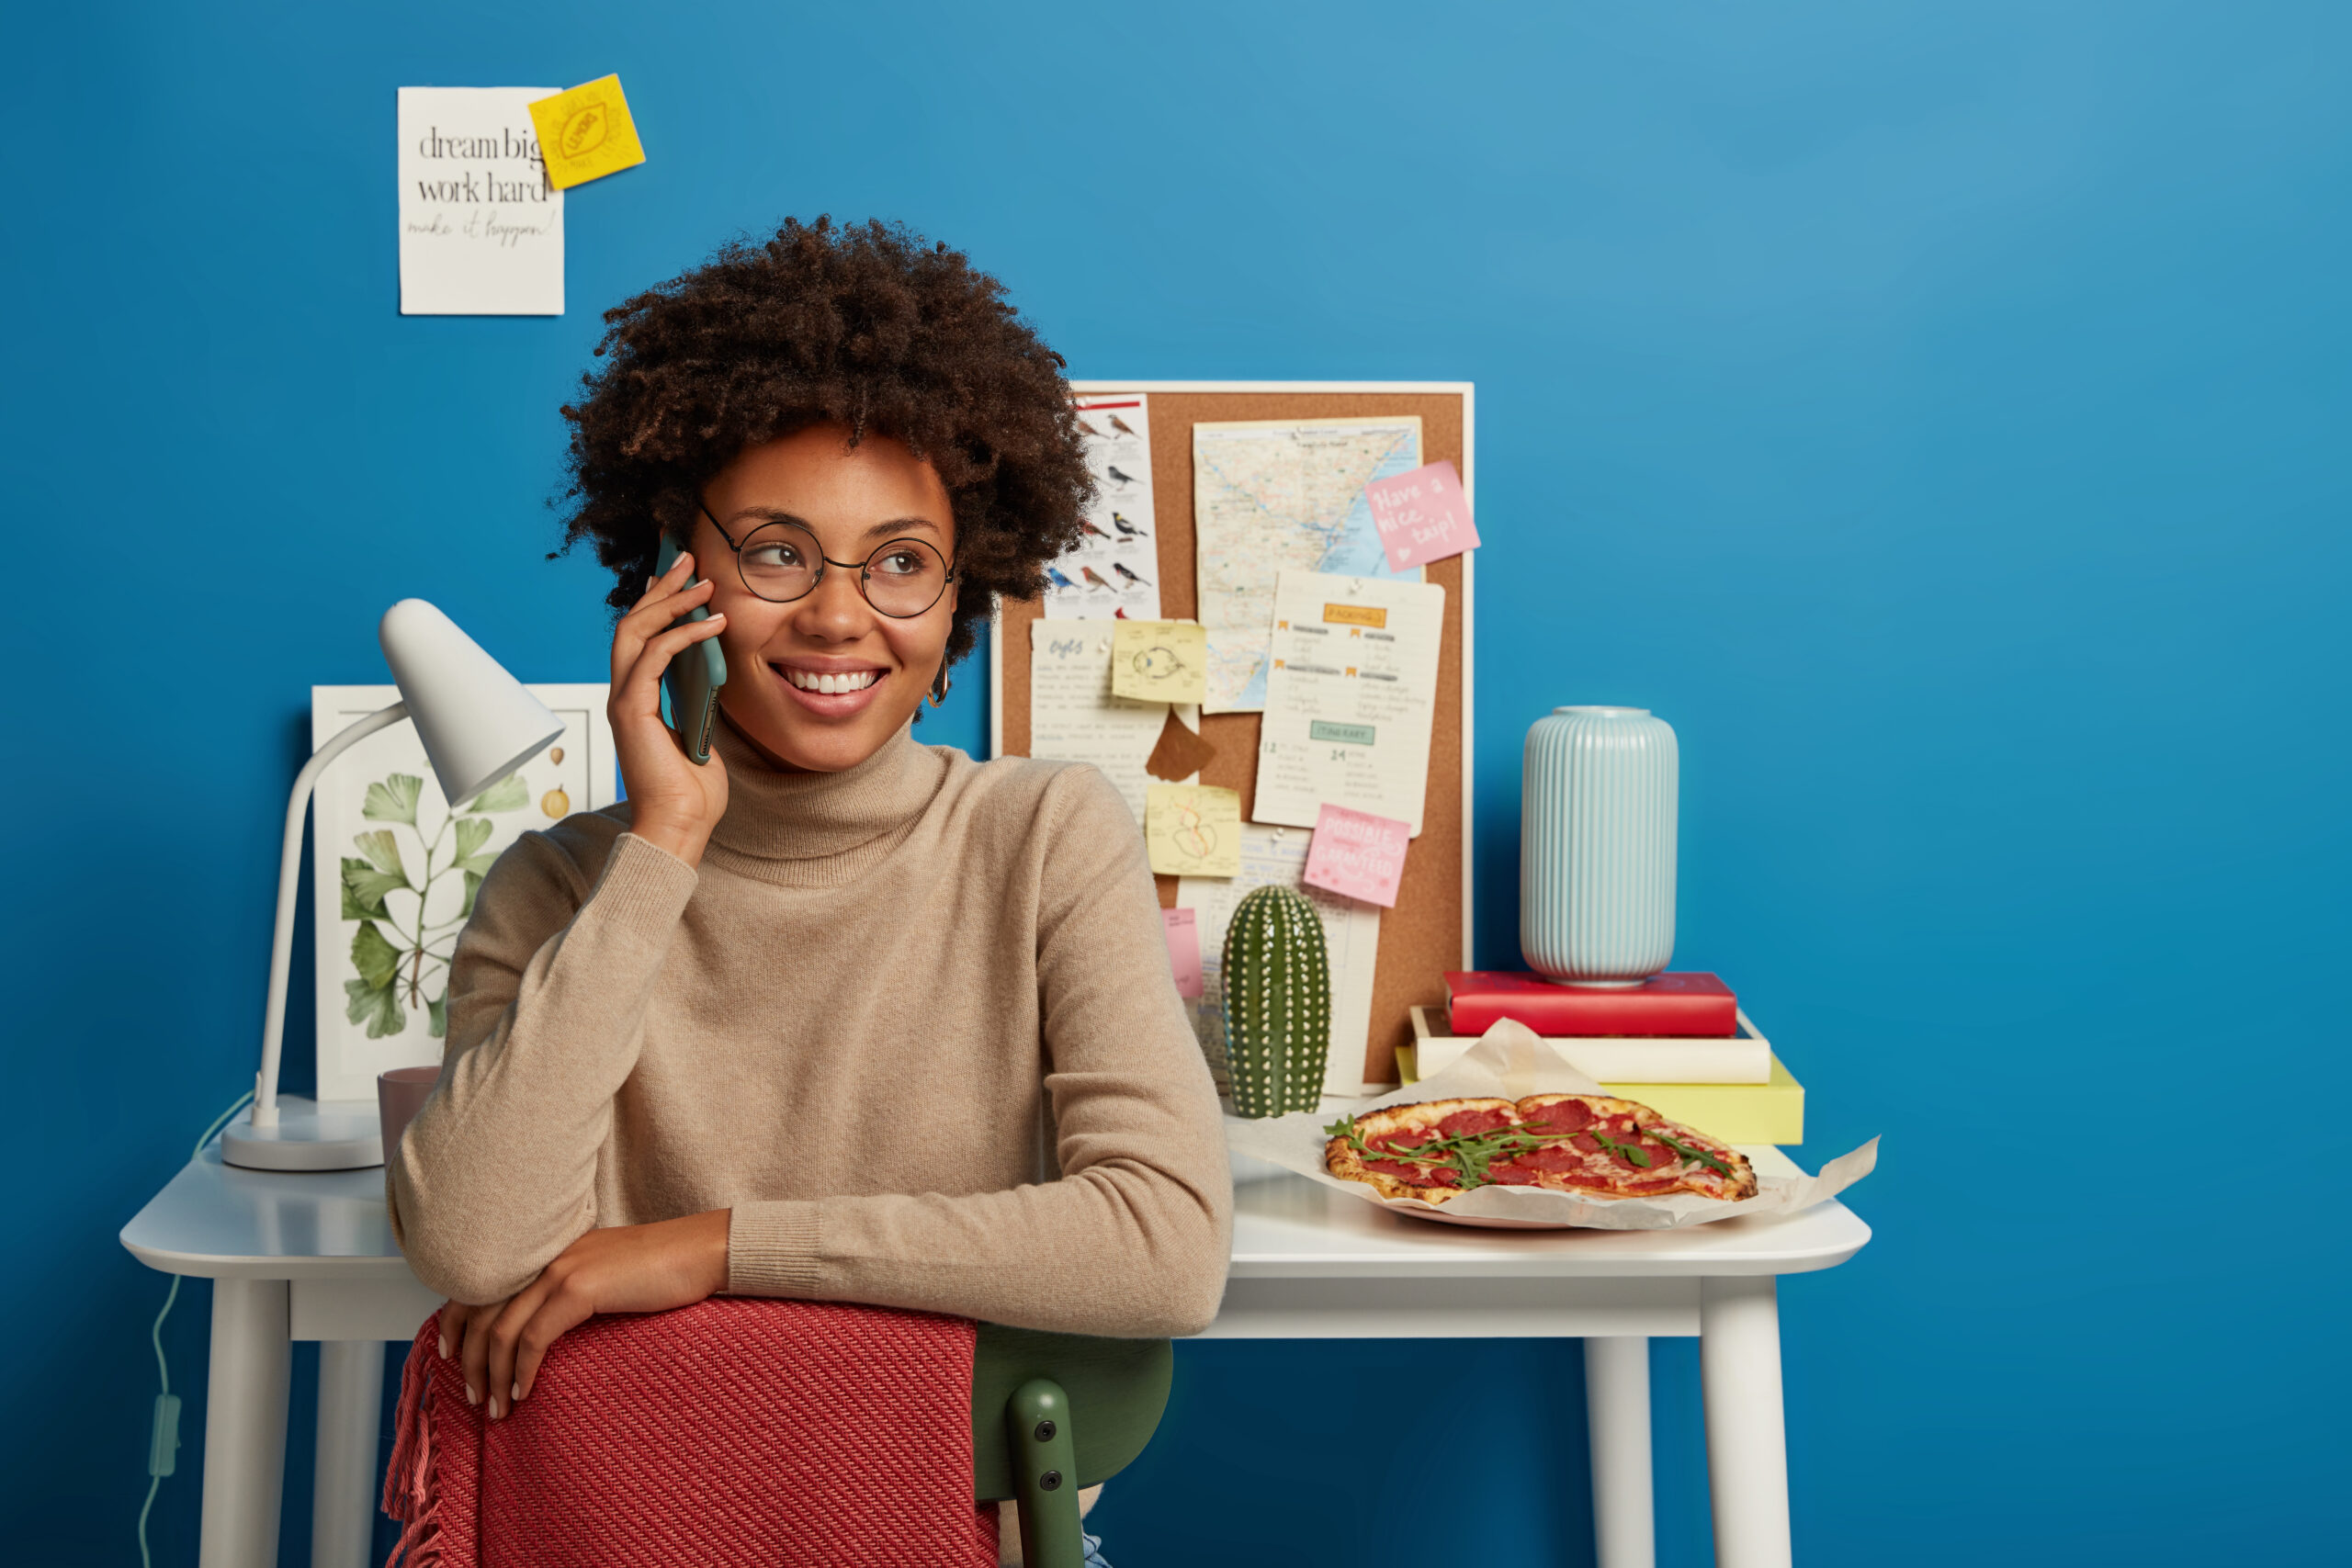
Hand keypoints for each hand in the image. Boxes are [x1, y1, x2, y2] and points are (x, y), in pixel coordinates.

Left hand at [437, 1208, 730, 1417]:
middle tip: (474, 1397)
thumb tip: (538, 1328)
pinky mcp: (579, 1287)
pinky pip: (533, 1338)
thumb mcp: (600, 1270)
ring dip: (493, 1376)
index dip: (454, 1322)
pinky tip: (525, 1391)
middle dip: (468, 1361)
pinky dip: (522, 1371)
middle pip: (480, 1311)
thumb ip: (565, 1287)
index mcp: (544, 1248)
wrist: (701, 1250)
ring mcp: (559, 1269)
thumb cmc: (661, 1265)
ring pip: (501, 1331)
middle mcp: (542, 1254)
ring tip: (497, 1407)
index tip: (449, 1355)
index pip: (479, 1283)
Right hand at [610, 551, 729, 866]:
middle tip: (688, 559)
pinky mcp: (632, 710)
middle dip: (661, 587)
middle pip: (632, 622)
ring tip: (705, 582)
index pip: (639, 636)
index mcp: (637, 698)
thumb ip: (699, 700)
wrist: (680, 826)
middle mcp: (624, 693)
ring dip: (672, 601)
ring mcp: (624, 700)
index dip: (656, 601)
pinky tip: (713, 623)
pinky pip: (654, 657)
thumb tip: (714, 670)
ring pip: (635, 631)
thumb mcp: (702, 732)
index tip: (678, 574)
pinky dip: (684, 634)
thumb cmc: (692, 791)